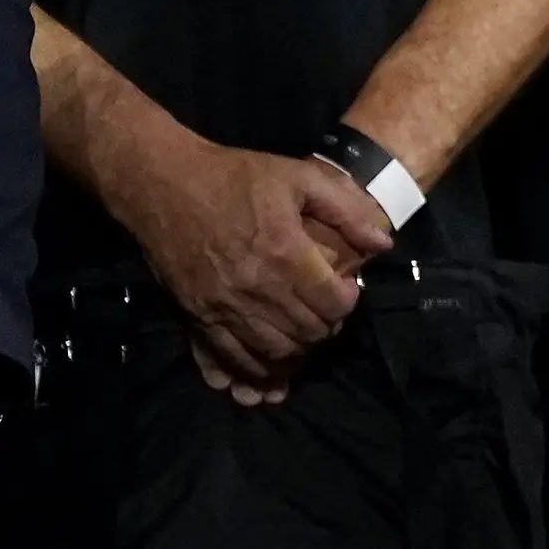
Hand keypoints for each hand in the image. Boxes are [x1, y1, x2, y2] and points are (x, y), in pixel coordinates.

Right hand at [110, 132, 392, 396]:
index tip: (346, 290)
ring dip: (294, 355)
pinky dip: (250, 371)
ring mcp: (221, 308)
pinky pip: (228, 359)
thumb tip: (383, 245)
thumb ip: (347, 211)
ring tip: (302, 339)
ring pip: (270, 355)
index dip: (348, 303)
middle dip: (325, 330)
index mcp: (285, 254)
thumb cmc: (237, 177)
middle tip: (326, 314)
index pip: (332, 305)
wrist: (164, 186)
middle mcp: (254, 289)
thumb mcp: (300, 178)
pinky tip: (264, 368)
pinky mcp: (195, 317)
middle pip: (305, 334)